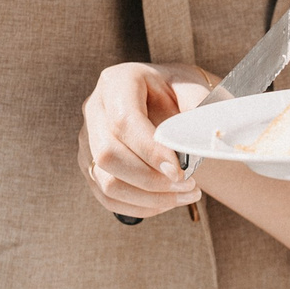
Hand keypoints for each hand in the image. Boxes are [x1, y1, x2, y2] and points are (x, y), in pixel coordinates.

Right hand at [80, 62, 210, 218]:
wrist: (167, 100)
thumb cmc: (179, 92)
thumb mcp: (191, 88)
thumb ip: (197, 106)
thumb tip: (200, 137)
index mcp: (117, 82)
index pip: (123, 121)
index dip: (149, 150)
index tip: (178, 171)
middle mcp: (94, 110)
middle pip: (109, 155)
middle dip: (151, 179)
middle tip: (188, 185)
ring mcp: (88, 140)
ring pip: (107, 181)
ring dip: (149, 197)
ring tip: (184, 195)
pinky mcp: (91, 166)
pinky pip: (108, 198)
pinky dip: (141, 206)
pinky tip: (168, 200)